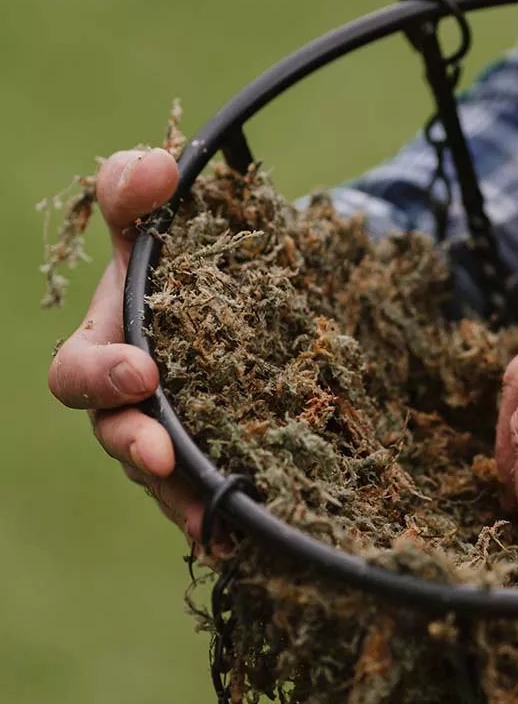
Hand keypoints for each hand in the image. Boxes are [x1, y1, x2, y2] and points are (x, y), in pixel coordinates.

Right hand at [48, 148, 203, 540]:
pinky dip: (227, 514)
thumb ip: (138, 192)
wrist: (242, 298)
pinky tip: (250, 537)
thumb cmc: (182, 261)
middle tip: (159, 454)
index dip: (102, 377)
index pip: (81, 373)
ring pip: (167, 480)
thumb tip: (156, 167)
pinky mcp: (217, 458)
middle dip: (133, 445)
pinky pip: (213, 492)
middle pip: (115, 436)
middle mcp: (133, 404)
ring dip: (182, 498)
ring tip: (212, 520)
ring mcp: (175, 437)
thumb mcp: (158, 222)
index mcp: (107, 348)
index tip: (143, 372)